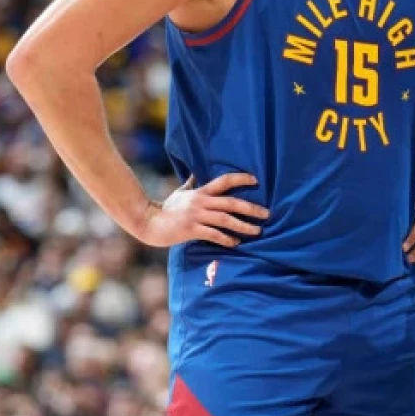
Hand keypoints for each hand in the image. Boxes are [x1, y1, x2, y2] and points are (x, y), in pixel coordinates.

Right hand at [136, 173, 267, 247]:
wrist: (147, 222)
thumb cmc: (165, 208)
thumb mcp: (180, 192)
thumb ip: (190, 183)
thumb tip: (194, 173)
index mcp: (200, 192)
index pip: (224, 181)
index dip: (240, 178)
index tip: (256, 180)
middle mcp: (200, 202)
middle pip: (230, 202)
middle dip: (250, 208)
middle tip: (266, 214)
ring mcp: (196, 216)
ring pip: (225, 219)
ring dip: (243, 225)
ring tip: (257, 231)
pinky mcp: (191, 230)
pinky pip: (213, 234)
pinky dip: (226, 239)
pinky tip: (236, 243)